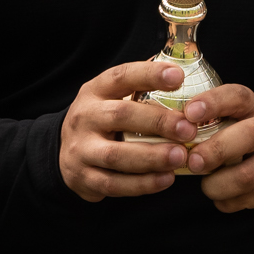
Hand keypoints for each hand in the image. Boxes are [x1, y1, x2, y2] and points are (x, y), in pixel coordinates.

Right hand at [59, 60, 191, 199]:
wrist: (65, 151)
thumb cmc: (102, 120)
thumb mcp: (111, 97)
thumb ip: (141, 86)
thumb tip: (183, 69)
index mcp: (95, 91)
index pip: (122, 76)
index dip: (149, 75)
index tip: (178, 76)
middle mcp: (84, 117)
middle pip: (121, 115)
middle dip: (158, 122)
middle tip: (188, 129)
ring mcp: (81, 149)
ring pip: (116, 155)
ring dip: (152, 157)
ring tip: (181, 157)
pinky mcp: (83, 178)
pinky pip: (114, 184)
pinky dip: (142, 184)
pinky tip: (166, 179)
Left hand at [172, 84, 253, 213]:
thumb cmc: (246, 133)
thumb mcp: (235, 116)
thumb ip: (206, 119)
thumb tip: (161, 126)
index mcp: (253, 107)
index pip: (236, 96)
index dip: (213, 103)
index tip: (190, 113)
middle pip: (249, 135)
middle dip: (216, 150)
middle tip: (193, 162)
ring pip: (247, 176)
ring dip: (218, 184)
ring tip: (207, 185)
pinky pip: (246, 200)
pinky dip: (228, 201)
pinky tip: (224, 194)